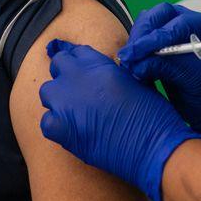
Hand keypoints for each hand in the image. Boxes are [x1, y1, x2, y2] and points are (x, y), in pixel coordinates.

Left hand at [39, 40, 200, 200]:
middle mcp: (78, 78)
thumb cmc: (153, 115)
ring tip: (74, 111)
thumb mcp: (135, 81)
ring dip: (58, 98)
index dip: (78, 61)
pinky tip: (71, 131)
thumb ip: (111, 74)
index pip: (76, 52)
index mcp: (98, 64)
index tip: (79, 68)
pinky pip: (46, 122)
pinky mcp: (61, 129)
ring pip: (47, 92)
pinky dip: (56, 126)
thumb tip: (100, 77)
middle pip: (57, 65)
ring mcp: (66, 103)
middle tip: (77, 89)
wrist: (153, 148)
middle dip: (65, 74)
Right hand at [118, 3, 200, 136]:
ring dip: (137, 41)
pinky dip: (138, 49)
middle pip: (160, 15)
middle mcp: (192, 24)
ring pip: (149, 23)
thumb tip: (136, 64)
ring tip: (129, 63)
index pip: (178, 23)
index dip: (156, 37)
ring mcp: (177, 31)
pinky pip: (146, 37)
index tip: (137, 53)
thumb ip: (165, 68)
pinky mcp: (164, 43)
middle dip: (143, 34)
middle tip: (129, 56)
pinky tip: (133, 65)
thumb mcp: (192, 81)